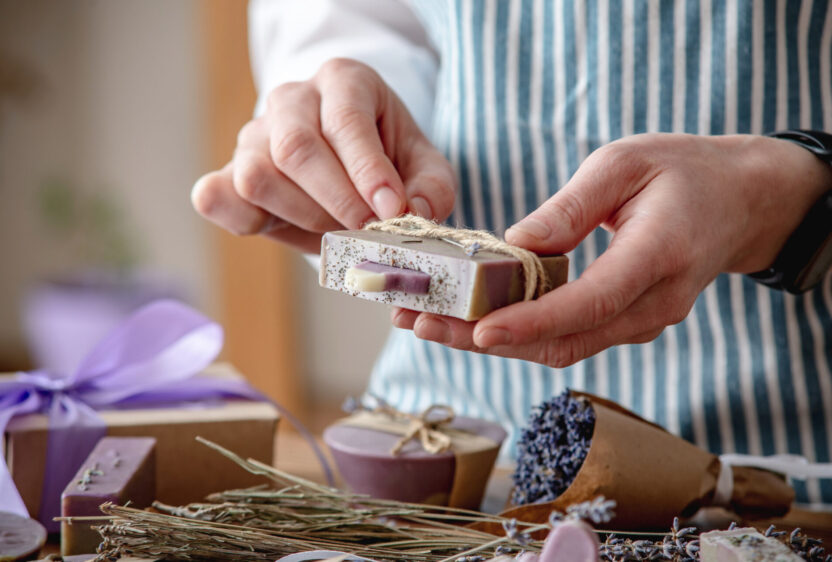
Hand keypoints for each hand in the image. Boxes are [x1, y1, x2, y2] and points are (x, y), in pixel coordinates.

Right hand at [191, 58, 455, 253]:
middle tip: (367, 232)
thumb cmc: (390, 163)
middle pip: (295, 148)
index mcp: (344, 81)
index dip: (367, 172)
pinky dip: (242, 220)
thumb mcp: (425, 169)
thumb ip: (432, 190)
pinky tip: (280, 227)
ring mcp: (253, 135)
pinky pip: (215, 196)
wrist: (352, 168)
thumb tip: (416, 214)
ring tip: (336, 230)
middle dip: (336, 201)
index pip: (345, 120)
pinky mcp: (229, 172)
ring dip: (301, 216)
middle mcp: (292, 100)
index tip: (391, 212)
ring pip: (257, 176)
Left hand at [393, 133, 831, 366]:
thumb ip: (572, 208)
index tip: (479, 329)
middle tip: (420, 323)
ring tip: (428, 322)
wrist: (738, 203)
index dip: (532, 321)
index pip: (589, 303)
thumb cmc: (683, 171)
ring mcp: (643, 321)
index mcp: (659, 256)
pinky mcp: (626, 322)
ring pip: (561, 347)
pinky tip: (471, 317)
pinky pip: (568, 336)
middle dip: (487, 338)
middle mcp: (654, 304)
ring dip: (493, 340)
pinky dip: (518, 332)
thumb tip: (515, 245)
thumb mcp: (625, 163)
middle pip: (563, 339)